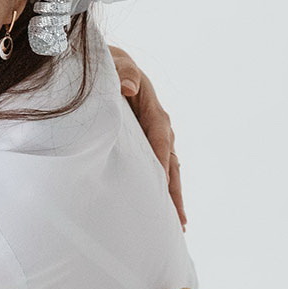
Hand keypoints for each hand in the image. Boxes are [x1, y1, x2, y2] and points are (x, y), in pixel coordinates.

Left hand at [110, 46, 184, 225]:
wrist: (107, 64)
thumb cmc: (110, 64)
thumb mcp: (116, 63)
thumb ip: (123, 73)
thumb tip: (128, 87)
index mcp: (153, 110)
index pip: (159, 140)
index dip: (161, 163)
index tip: (162, 187)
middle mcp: (159, 127)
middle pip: (171, 163)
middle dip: (174, 191)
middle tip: (180, 221)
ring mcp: (153, 137)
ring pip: (167, 170)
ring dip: (171, 195)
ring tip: (178, 225)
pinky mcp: (145, 144)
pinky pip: (156, 168)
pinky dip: (160, 188)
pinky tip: (160, 210)